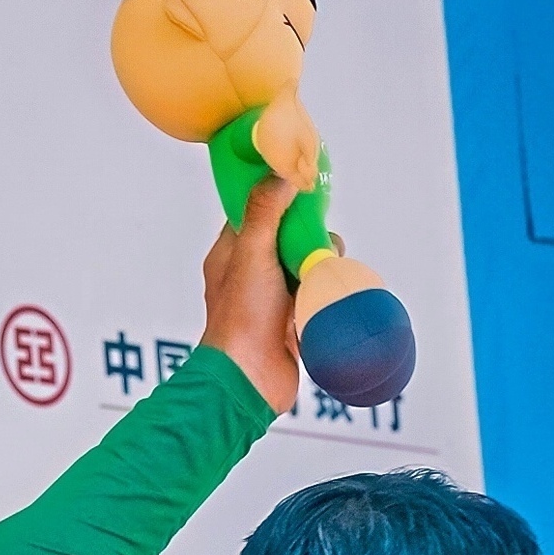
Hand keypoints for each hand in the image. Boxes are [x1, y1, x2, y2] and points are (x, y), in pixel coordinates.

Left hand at [197, 173, 297, 413]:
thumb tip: (282, 174)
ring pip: (307, 265)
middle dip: (309, 237)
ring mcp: (272, 298)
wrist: (250, 379)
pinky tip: (320, 301)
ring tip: (315, 280)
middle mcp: (250, 274)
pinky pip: (315, 294)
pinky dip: (322, 293)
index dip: (278, 198)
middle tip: (313, 246)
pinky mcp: (292, 320)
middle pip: (290, 236)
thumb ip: (266, 210)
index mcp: (230, 254)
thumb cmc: (242, 318)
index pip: (256, 212)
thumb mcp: (251, 252)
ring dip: (319, 266)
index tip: (301, 189)